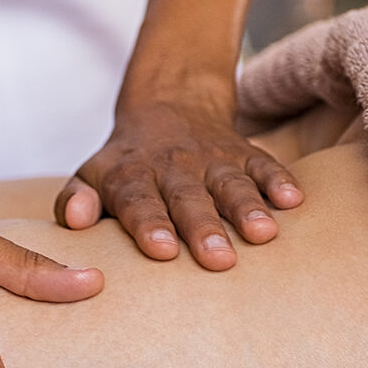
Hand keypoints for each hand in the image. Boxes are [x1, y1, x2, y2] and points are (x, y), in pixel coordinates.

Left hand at [54, 99, 302, 269]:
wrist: (166, 108)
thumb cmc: (124, 165)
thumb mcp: (90, 176)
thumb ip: (75, 201)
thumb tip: (74, 221)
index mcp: (132, 176)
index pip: (138, 201)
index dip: (149, 224)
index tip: (162, 250)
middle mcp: (173, 167)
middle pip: (188, 198)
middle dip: (203, 228)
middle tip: (217, 259)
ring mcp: (212, 159)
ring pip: (230, 183)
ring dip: (247, 207)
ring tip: (262, 234)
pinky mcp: (245, 153)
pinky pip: (264, 163)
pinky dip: (279, 180)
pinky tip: (293, 200)